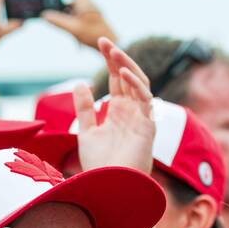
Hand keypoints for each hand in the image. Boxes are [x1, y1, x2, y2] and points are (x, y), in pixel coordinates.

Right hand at [41, 0, 115, 47]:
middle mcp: (88, 3)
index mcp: (84, 3)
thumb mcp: (73, 28)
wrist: (110, 42)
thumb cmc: (94, 35)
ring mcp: (90, 10)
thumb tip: (44, 15)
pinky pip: (78, 7)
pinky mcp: (91, 16)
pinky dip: (70, 5)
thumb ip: (58, 21)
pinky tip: (65, 10)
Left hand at [73, 37, 154, 173]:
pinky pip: (145, 99)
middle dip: (117, 58)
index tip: (100, 43)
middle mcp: (132, 111)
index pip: (116, 79)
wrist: (109, 186)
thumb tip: (80, 83)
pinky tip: (123, 73)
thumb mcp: (86, 132)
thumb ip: (85, 109)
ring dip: (127, 66)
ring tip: (113, 51)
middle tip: (104, 41)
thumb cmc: (99, 165)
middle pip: (128, 76)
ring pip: (139, 83)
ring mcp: (141, 117)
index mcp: (118, 111)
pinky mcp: (148, 125)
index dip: (110, 61)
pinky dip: (136, 84)